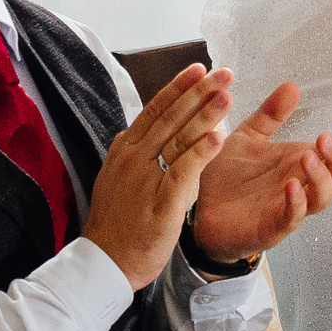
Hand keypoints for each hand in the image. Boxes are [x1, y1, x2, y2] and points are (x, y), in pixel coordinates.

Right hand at [80, 64, 233, 289]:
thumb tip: (136, 128)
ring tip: (228, 95)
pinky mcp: (161, 201)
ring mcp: (146, 178)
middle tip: (225, 73)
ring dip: (205, 115)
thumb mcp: (115, 177)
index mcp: (125, 150)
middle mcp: (135, 158)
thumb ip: (129, 152)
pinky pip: (184, 172)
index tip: (199, 69)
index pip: (155, 110)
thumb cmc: (115, 222)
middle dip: (200, 93)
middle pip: (171, 118)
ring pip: (179, 139)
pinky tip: (219, 137)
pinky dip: (201, 153)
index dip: (178, 88)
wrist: (104, 261)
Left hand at [187, 82, 331, 268]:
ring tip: (307, 157)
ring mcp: (290, 206)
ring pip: (322, 198)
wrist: (202, 210)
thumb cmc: (229, 177)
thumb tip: (291, 86)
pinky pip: (293, 218)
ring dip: (321, 178)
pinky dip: (297, 204)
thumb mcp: (249, 137)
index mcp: (301, 162)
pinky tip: (290, 186)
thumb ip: (270, 115)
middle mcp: (302, 184)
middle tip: (325, 138)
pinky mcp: (272, 226)